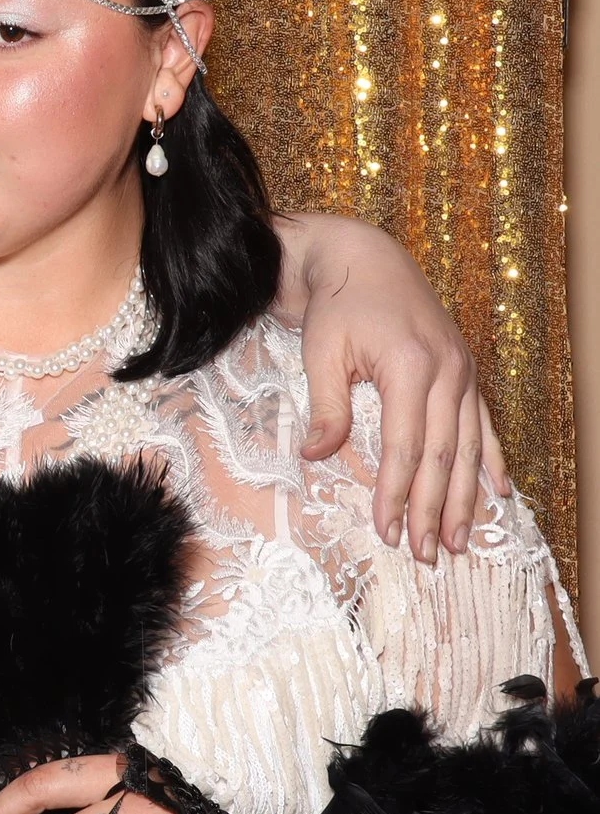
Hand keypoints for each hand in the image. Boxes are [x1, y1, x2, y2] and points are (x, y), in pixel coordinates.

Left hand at [278, 212, 505, 562]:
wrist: (363, 259)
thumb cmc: (337, 305)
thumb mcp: (321, 351)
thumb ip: (325, 406)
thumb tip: (314, 456)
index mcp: (410, 367)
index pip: (406, 446)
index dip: (397, 492)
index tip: (386, 530)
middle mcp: (447, 372)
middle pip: (443, 455)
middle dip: (433, 509)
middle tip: (424, 554)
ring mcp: (462, 372)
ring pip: (469, 447)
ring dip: (464, 497)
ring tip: (458, 540)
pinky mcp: (464, 372)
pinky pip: (483, 424)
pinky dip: (492, 461)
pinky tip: (500, 493)